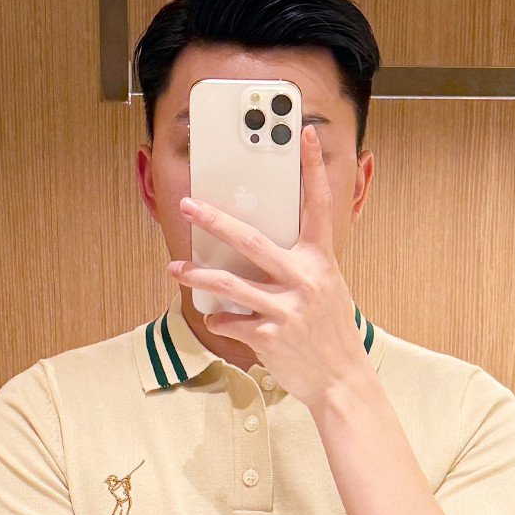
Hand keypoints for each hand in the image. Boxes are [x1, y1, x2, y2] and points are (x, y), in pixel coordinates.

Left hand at [165, 124, 372, 412]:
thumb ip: (300, 265)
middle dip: (215, 221)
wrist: (340, 380)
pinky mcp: (270, 337)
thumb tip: (258, 250)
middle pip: (251, 241)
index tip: (305, 135)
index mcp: (321, 262)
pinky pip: (231, 321)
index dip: (312, 169)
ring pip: (230, 284)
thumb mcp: (326, 289)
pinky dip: (219, 319)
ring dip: (197, 275)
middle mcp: (305, 280)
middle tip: (189, 206)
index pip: (317, 206)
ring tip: (175, 268)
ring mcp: (287, 309)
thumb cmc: (329, 333)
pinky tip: (217, 318)